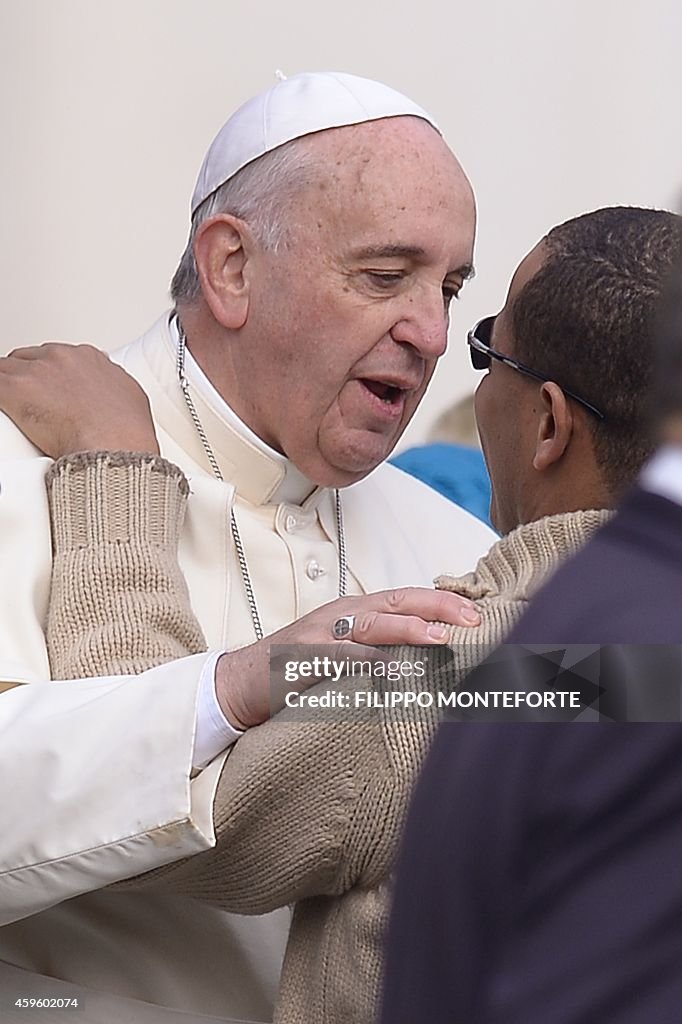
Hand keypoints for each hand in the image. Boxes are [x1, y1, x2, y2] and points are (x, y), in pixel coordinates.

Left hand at [0, 343, 158, 457]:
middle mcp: (62, 358)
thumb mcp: (132, 399)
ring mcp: (37, 371)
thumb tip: (111, 394)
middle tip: (31, 400)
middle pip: (29, 359)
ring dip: (9, 387)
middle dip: (27, 377)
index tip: (50, 389)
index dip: (50, 375)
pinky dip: (0, 398)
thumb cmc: (126, 432)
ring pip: (6, 369)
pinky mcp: (15, 388)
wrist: (114, 447)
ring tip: (15, 409)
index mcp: (89, 358)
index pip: (57, 357)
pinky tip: (4, 410)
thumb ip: (116, 386)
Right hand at [215, 587, 480, 728]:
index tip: (476, 611)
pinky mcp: (302, 660)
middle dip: (436, 607)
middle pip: (394, 602)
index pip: (404, 598)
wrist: (239, 683)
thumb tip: (428, 654)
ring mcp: (320, 635)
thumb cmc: (298, 670)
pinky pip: (339, 660)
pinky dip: (367, 663)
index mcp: (354, 611)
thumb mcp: (343, 650)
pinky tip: (392, 670)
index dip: (440, 601)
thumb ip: (379, 647)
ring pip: (370, 625)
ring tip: (440, 636)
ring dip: (407, 629)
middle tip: (473, 619)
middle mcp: (340, 616)